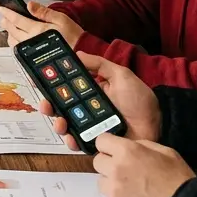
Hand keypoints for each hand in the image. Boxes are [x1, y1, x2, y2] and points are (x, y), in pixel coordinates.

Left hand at [0, 1, 83, 46]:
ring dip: (9, 33)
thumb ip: (44, 12)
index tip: (2, 8)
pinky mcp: (32, 58)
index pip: (17, 20)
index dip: (8, 13)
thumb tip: (29, 5)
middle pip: (12, 31)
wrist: (80, 53)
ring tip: (10, 26)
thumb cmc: (72, 35)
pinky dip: (14, 42)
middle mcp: (30, 41)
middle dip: (6, 22)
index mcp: (37, 30)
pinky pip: (18, 50)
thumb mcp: (61, 19)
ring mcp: (30, 52)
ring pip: (13, 42)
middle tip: (3, 16)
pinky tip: (17, 38)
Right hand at [38, 52, 161, 149]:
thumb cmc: (140, 100)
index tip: (39, 81)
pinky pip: (79, 142)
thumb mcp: (122, 75)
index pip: (67, 88)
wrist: (157, 125)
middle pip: (61, 107)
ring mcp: (90, 126)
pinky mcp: (96, 142)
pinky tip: (71, 138)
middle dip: (49, 106)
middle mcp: (87, 109)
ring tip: (60, 123)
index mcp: (92, 92)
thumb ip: (100, 64)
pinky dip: (71, 141)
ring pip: (66, 126)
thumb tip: (78, 54)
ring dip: (58, 124)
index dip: (52, 85)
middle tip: (46, 105)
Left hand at [92, 135, 194, 196]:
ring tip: (131, 190)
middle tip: (124, 172)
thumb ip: (142, 145)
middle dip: (109, 164)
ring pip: (102, 183)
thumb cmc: (178, 179)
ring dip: (112, 184)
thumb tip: (129, 146)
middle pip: (98, 162)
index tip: (113, 150)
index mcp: (127, 151)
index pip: (101, 141)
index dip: (108, 145)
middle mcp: (115, 169)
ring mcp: (113, 191)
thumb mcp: (166, 152)